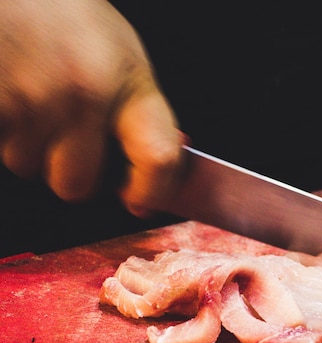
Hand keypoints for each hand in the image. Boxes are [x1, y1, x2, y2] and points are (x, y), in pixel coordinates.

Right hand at [0, 0, 184, 215]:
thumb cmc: (69, 17)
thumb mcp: (122, 58)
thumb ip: (139, 114)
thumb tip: (160, 164)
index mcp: (130, 84)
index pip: (159, 157)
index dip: (151, 190)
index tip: (140, 199)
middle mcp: (85, 96)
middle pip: (76, 185)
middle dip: (67, 170)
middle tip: (64, 133)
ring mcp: (32, 101)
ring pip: (27, 168)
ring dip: (28, 146)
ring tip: (31, 95)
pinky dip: (3, 130)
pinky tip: (10, 94)